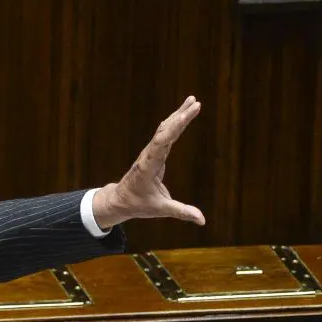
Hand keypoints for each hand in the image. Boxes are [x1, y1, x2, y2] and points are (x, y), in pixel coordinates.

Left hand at [92, 96, 205, 230]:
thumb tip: (202, 220)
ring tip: (193, 101)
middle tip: (196, 103)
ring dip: (178, 115)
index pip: (162, 143)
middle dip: (180, 117)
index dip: (174, 128)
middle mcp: (148, 156)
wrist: (120, 200)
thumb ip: (181, 212)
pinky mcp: (153, 152)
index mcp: (148, 167)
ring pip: (164, 130)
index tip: (186, 115)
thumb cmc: (138, 204)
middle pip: (164, 132)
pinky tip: (183, 113)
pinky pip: (164, 134)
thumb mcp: (160, 209)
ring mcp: (150, 152)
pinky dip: (175, 123)